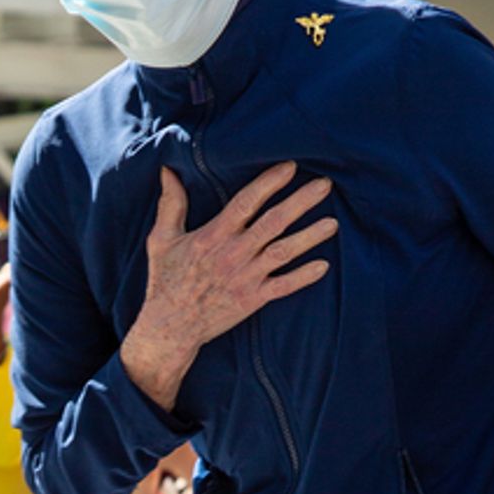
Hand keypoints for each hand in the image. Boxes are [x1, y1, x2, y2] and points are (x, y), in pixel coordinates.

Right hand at [121, 163, 336, 408]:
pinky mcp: (252, 299)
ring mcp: (246, 277)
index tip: (290, 167)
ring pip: (284, 251)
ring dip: (310, 237)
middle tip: (325, 185)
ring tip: (332, 223)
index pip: (247, 202)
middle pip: (274, 222)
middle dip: (301, 202)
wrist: (171, 327)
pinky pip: (284, 286)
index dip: (269, 183)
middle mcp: (234, 253)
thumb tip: (167, 170)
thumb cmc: (166, 281)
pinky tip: (324, 266)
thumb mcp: (161, 239)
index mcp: (214, 234)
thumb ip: (170, 204)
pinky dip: (303, 277)